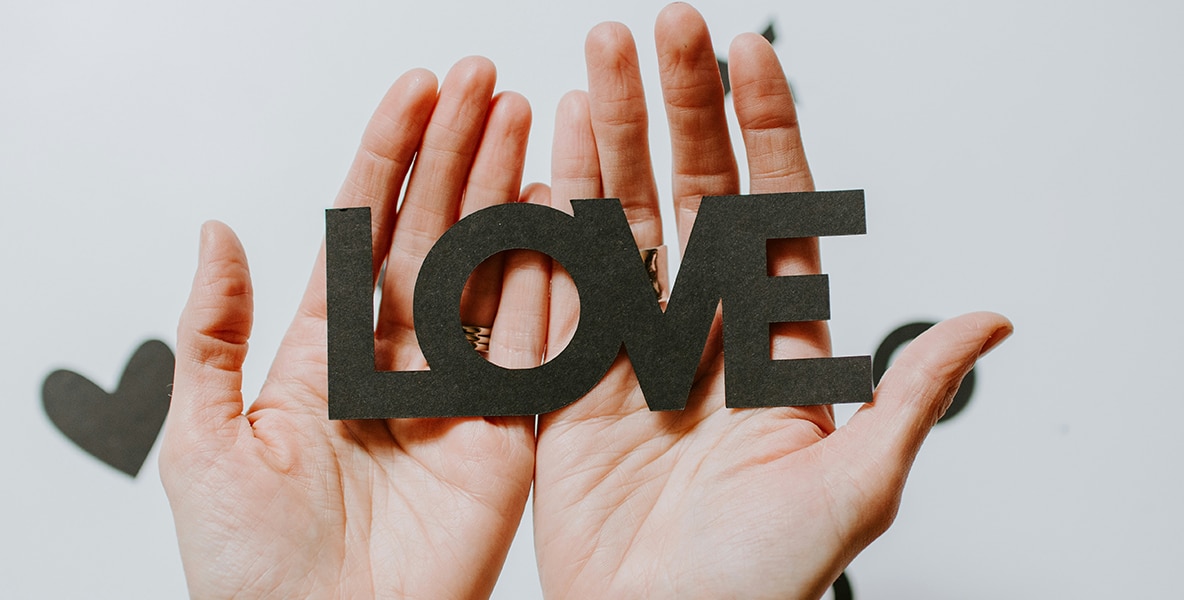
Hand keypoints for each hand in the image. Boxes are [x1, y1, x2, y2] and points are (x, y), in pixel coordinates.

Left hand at [160, 58, 548, 598]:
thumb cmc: (247, 569)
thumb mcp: (202, 440)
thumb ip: (212, 333)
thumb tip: (217, 233)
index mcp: (325, 356)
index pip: (362, 231)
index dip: (388, 158)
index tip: (415, 95)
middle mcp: (399, 364)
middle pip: (434, 234)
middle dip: (458, 154)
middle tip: (484, 82)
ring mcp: (459, 394)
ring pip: (488, 272)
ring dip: (507, 194)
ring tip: (525, 120)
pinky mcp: (507, 435)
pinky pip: (534, 344)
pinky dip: (548, 278)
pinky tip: (555, 213)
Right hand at [533, 5, 1012, 598]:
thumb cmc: (760, 584)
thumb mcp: (853, 490)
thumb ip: (905, 396)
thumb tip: (988, 319)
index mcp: (777, 347)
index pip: (775, 211)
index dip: (766, 130)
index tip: (753, 53)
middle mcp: (703, 333)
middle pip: (692, 195)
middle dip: (678, 110)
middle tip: (664, 29)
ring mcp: (631, 349)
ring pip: (621, 221)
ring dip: (607, 140)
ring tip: (594, 61)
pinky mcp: (568, 380)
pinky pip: (555, 284)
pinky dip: (548, 218)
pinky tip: (544, 156)